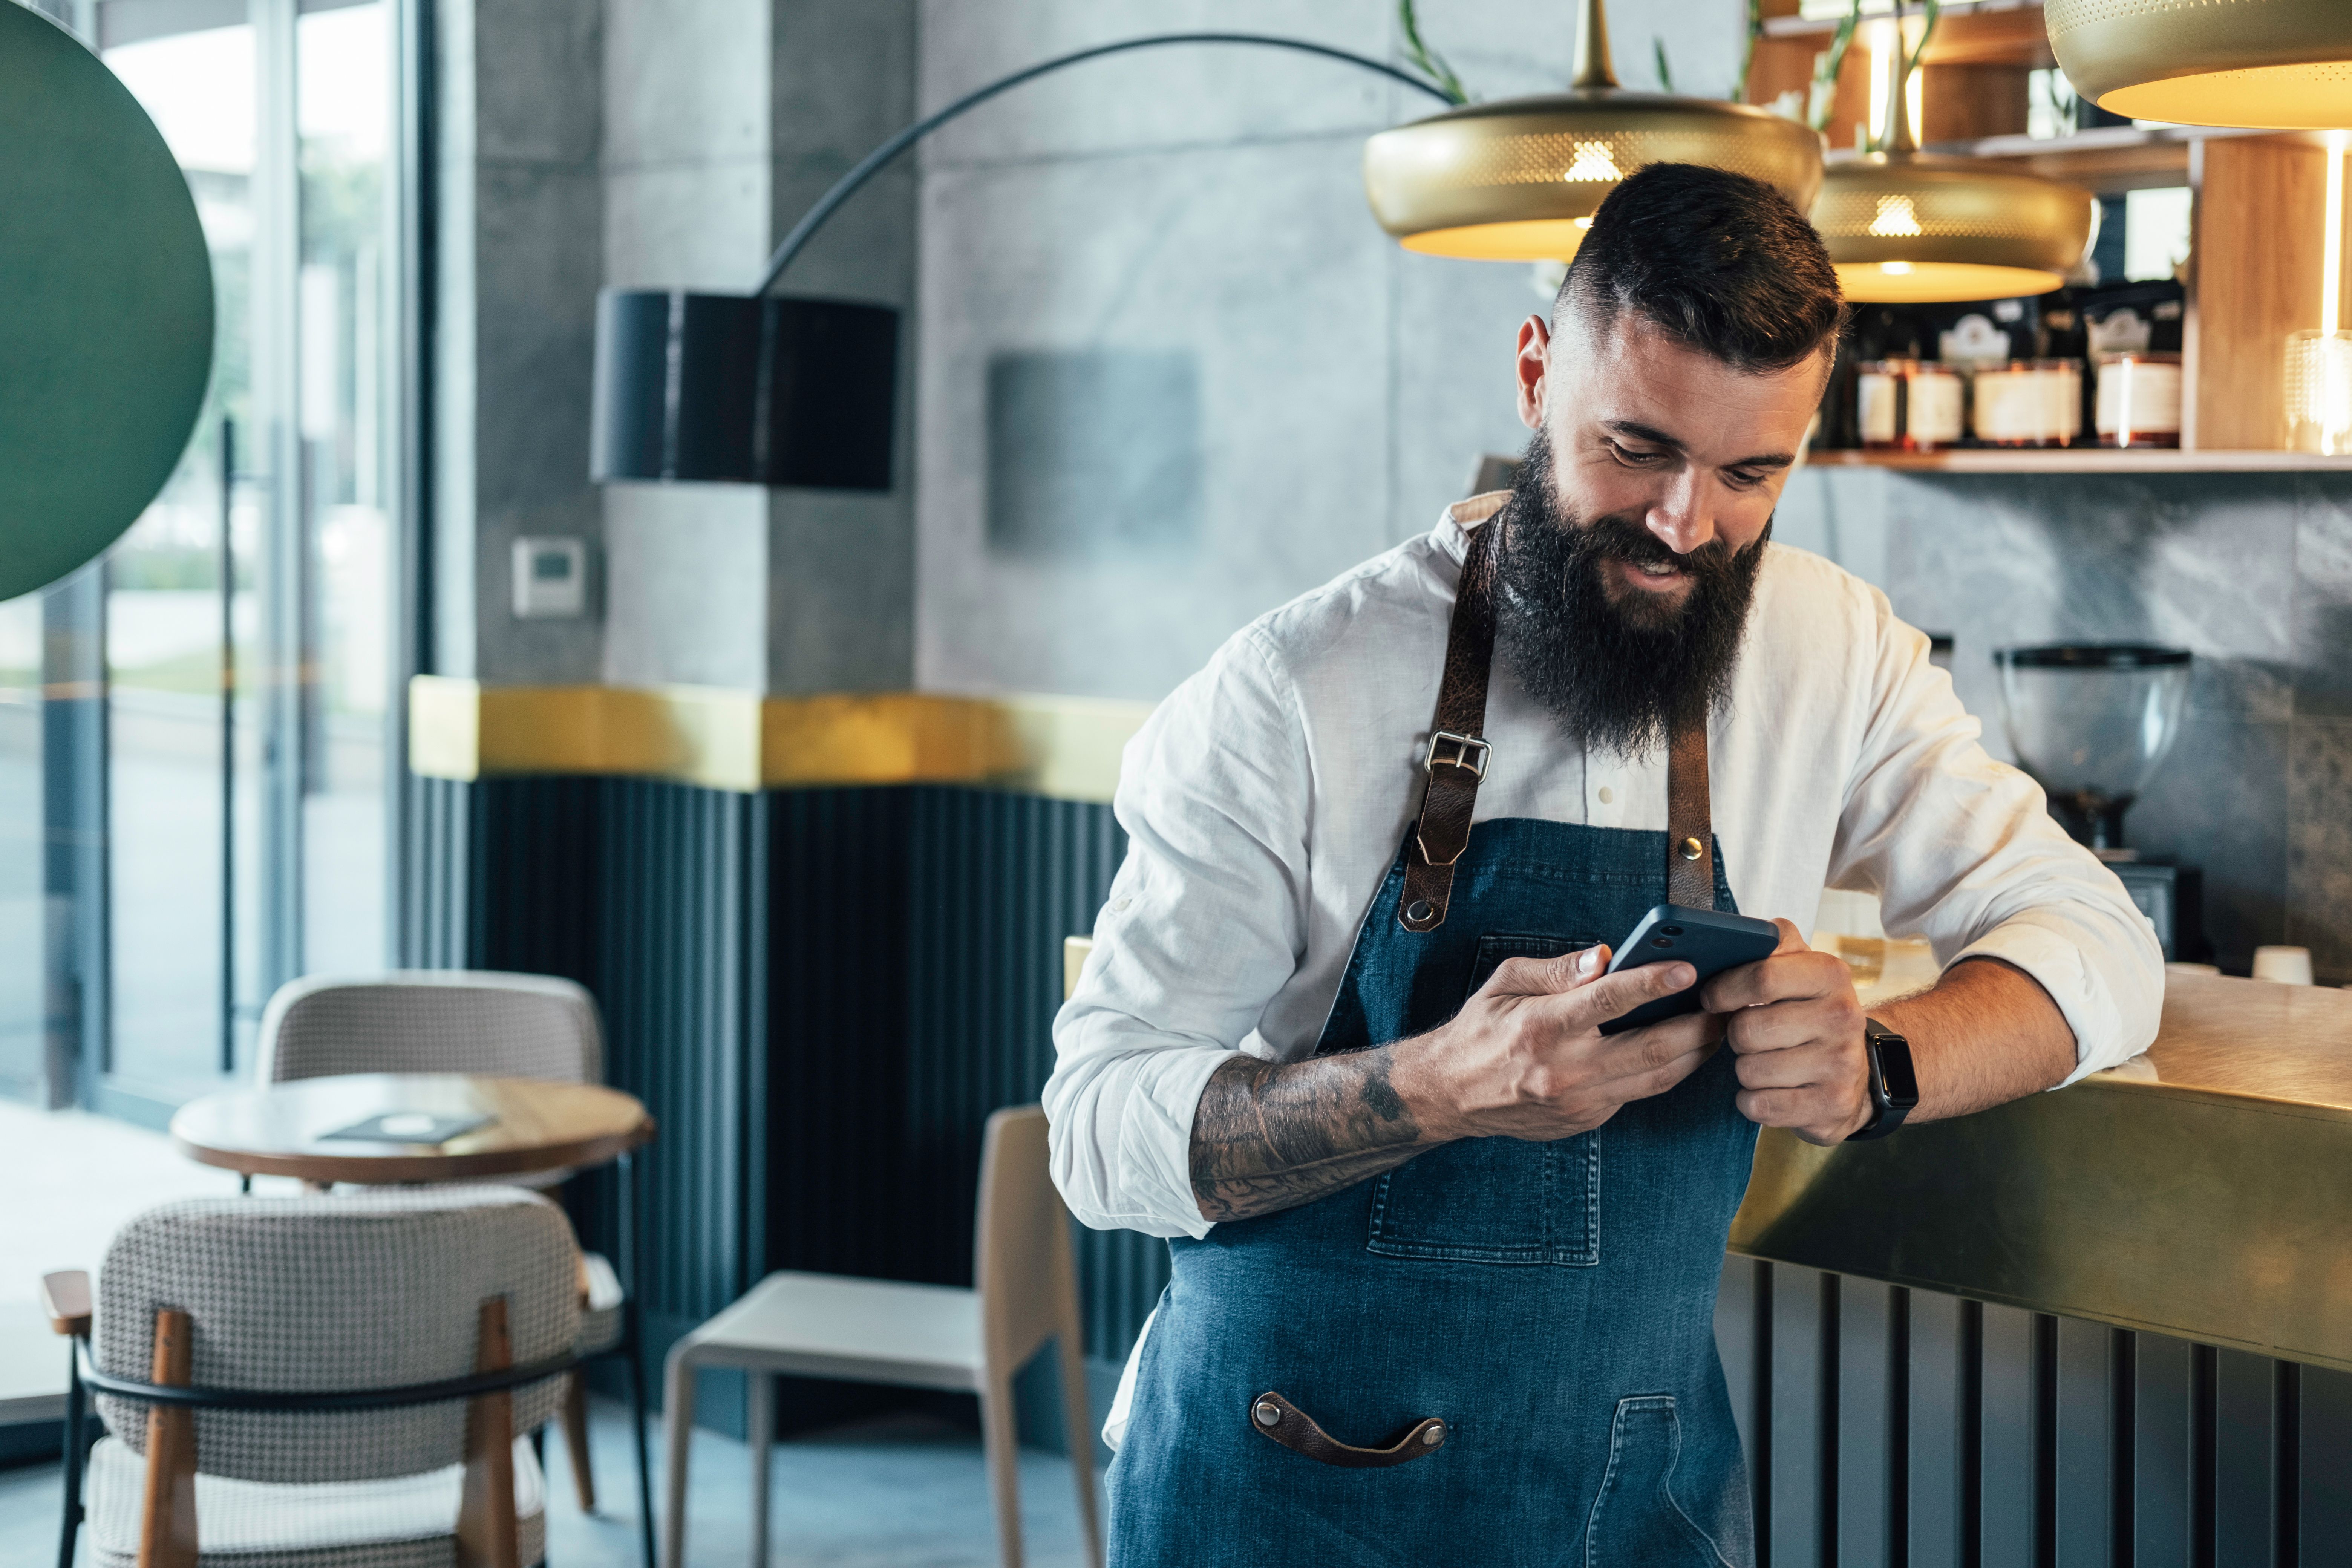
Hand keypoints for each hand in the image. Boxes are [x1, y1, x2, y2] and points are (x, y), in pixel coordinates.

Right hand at [1397, 944, 1722, 1143]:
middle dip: (1698, 1025)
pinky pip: (1637, 1093)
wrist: (1451, 1094)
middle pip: (1650, 1048)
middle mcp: (1565, 1069)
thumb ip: (1556, 969)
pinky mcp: (1587, 1119)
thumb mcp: (1505, 983)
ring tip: (1720, 1028)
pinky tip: (1683, 1051)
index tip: (1688, 966)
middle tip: (1728, 1004)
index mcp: (1542, 1027)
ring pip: (1656, 1078)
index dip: (1652, 983)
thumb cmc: (1480, 1029)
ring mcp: (1579, 1101)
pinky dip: (1666, 1071)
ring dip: (1695, 1053)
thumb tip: (1605, 957)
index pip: (1608, 1001)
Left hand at [1700, 919, 1871, 1143]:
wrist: (1861, 1068)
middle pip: (1748, 1029)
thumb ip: (1768, 943)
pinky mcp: (1832, 1106)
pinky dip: (1753, 1100)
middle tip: (1748, 1034)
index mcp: (1831, 974)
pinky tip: (1770, 1089)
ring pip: (1749, 1070)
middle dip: (1735, 1034)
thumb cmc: (1811, 1011)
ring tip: (1764, 1060)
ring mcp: (1841, 1065)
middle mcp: (1842, 1017)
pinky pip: (1759, 1106)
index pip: (1762, 976)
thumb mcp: (1799, 966)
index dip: (1724, 989)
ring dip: (1745, 1068)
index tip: (1711, 997)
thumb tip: (1728, 934)